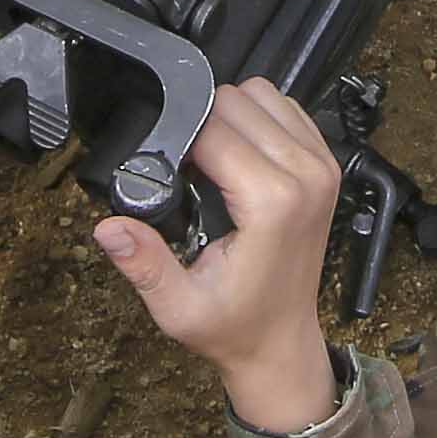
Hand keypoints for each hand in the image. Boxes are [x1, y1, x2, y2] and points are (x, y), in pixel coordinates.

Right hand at [90, 78, 341, 433]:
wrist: (280, 342)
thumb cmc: (235, 326)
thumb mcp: (178, 307)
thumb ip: (145, 264)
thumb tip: (109, 228)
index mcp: (273, 202)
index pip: (213, 128)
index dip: (179, 140)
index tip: (171, 174)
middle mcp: (306, 175)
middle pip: (236, 102)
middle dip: (203, 124)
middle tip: (189, 171)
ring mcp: (322, 166)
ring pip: (262, 95)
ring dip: (231, 116)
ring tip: (213, 160)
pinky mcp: (326, 165)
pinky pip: (287, 109)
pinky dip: (258, 120)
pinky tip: (240, 155)